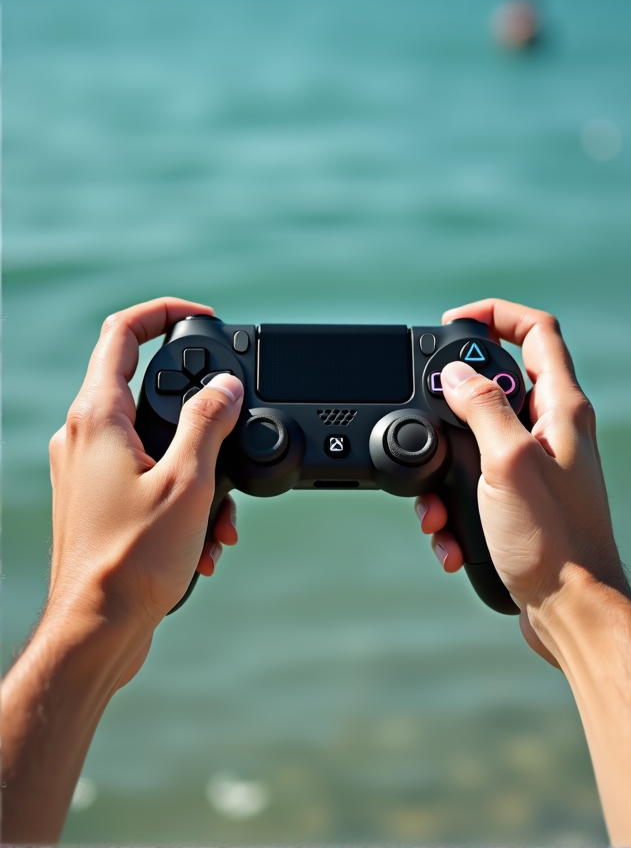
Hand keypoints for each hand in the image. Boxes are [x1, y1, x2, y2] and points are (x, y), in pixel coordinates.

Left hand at [47, 296, 243, 676]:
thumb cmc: (131, 561)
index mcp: (98, 418)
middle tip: (233, 435)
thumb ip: (209, 423)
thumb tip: (225, 387)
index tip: (203, 318)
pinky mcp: (97, 500)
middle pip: (147, 392)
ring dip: (200, 473)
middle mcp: (84, 437)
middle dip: (202, 420)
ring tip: (219, 518)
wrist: (98, 630)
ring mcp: (88, 470)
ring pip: (156, 444)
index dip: (164, 314)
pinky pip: (149, 479)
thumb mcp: (188, 481)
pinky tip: (205, 541)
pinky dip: (184, 498)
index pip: (122, 333)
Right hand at [415, 299, 630, 846]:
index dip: (495, 316)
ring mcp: (537, 466)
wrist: (571, 612)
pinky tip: (451, 539)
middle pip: (494, 387)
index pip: (537, 332)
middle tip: (431, 432)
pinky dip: (453, 508)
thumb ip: (482, 409)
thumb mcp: (507, 463)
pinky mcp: (521, 501)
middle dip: (451, 414)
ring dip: (444, 474)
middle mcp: (553, 431)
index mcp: (561, 409)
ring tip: (436, 509)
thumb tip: (457, 374)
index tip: (452, 323)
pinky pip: (474, 486)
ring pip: (475, 443)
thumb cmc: (553, 541)